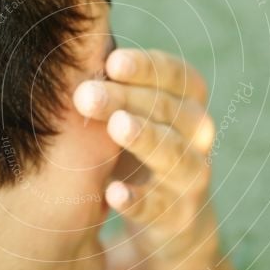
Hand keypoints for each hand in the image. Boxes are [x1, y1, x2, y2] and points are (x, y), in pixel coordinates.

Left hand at [73, 48, 217, 261]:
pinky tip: (112, 193)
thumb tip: (71, 52)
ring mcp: (192, 178)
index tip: (110, 61)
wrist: (167, 217)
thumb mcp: (129, 114)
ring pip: (175, 155)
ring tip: (115, 126)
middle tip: (86, 95)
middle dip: (127, 100)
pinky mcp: (179, 217)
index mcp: (189, 102)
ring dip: (145, 138)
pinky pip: (160, 208)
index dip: (147, 68)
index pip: (177, 76)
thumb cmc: (136, 149)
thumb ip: (111, 87)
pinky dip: (138, 200)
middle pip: (169, 111)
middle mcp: (199, 136)